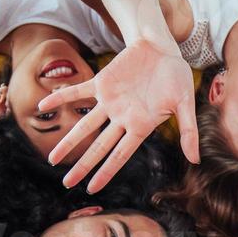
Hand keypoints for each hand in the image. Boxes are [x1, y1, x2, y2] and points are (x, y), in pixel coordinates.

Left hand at [41, 38, 196, 192]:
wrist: (161, 47)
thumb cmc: (175, 75)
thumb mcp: (185, 103)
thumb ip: (188, 131)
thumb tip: (195, 159)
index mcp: (140, 127)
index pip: (119, 155)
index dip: (105, 172)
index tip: (91, 189)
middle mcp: (122, 119)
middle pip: (98, 147)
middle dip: (82, 165)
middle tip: (66, 183)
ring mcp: (110, 102)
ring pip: (85, 125)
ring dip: (68, 141)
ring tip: (52, 158)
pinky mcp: (101, 83)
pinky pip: (76, 93)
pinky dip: (60, 97)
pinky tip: (42, 104)